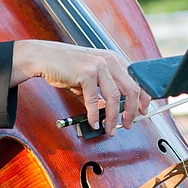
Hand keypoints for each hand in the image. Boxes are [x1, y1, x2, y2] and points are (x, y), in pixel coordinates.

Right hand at [10, 40, 149, 135]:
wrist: (44, 58)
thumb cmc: (66, 67)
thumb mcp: (89, 77)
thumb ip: (100, 92)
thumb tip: (108, 112)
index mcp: (114, 59)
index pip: (137, 79)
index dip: (144, 98)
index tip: (143, 111)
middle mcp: (110, 60)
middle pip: (131, 89)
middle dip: (131, 111)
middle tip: (128, 124)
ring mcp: (99, 65)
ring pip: (114, 98)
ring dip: (113, 118)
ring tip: (110, 129)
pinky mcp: (86, 73)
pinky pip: (94, 101)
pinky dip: (94, 116)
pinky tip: (93, 123)